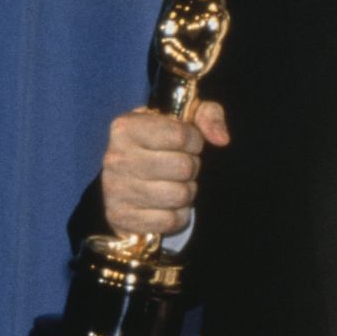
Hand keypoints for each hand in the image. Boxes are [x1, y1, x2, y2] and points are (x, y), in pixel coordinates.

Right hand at [99, 103, 229, 237]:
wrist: (126, 180)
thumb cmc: (161, 144)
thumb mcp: (185, 119)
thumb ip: (208, 115)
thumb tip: (221, 139)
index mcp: (127, 127)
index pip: (181, 136)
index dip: (195, 141)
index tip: (189, 144)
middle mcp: (116, 158)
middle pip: (183, 167)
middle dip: (192, 167)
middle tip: (182, 167)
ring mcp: (115, 189)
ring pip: (179, 195)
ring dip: (186, 192)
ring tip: (174, 184)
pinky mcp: (121, 217)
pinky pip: (170, 220)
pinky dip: (178, 215)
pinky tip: (167, 205)